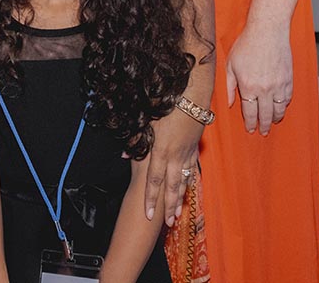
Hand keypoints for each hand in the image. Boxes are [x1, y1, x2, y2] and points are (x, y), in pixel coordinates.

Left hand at [144, 107, 203, 224]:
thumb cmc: (167, 105)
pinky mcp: (194, 148)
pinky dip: (189, 182)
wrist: (192, 96)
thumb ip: (137, 140)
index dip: (151, 198)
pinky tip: (188, 190)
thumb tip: (124, 152)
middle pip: (171, 186)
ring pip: (184, 180)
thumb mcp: (148, 122)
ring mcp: (187, 153)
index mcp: (161, 150)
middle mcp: (175, 156)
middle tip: (169, 223)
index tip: (149, 213)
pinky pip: (191, 169)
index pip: (154, 180)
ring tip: (178, 214)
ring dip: (180, 198)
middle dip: (169, 206)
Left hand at [226, 20, 292, 134]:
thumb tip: (229, 103)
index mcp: (248, 87)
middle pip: (265, 114)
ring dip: (275, 118)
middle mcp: (265, 89)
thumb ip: (229, 86)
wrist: (267, 31)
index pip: (250, 113)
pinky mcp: (289, 79)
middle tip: (263, 132)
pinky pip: (288, 98)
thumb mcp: (230, 65)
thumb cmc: (246, 44)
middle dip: (264, 125)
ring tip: (272, 122)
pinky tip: (281, 107)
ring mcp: (279, 85)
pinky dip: (284, 105)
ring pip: (279, 109)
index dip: (250, 123)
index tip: (250, 130)